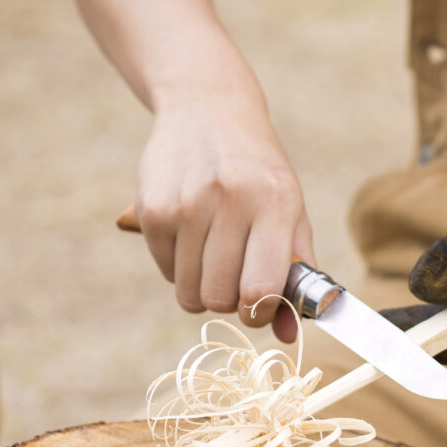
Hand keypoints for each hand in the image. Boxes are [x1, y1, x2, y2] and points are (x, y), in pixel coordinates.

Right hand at [135, 93, 313, 341]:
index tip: (259, 306)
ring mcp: (186, 203)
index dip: (259, 312)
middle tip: (235, 278)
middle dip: (229, 302)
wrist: (207, 109)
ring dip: (203, 288)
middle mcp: (230, 199)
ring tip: (214, 255)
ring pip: (189, 292)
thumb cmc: (259, 172)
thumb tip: (288, 337)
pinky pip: (166, 272)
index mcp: (275, 201)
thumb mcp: (290, 211)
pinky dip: (180, 267)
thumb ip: (295, 274)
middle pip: (220, 298)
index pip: (260, 288)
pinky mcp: (151, 208)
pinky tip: (191, 235)